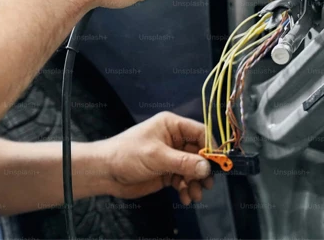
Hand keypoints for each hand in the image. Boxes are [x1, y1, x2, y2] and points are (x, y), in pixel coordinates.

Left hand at [97, 112, 213, 204]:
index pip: (200, 133)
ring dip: (195, 182)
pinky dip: (186, 188)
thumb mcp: (157, 156)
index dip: (211, 148)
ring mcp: (171, 157)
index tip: (219, 163)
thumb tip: (207, 168)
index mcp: (172, 126)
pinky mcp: (167, 172)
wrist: (104, 173)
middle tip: (207, 184)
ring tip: (195, 195)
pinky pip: (184, 179)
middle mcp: (175, 140)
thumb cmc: (127, 155)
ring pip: (193, 169)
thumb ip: (183, 162)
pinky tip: (185, 197)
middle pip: (199, 153)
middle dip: (203, 170)